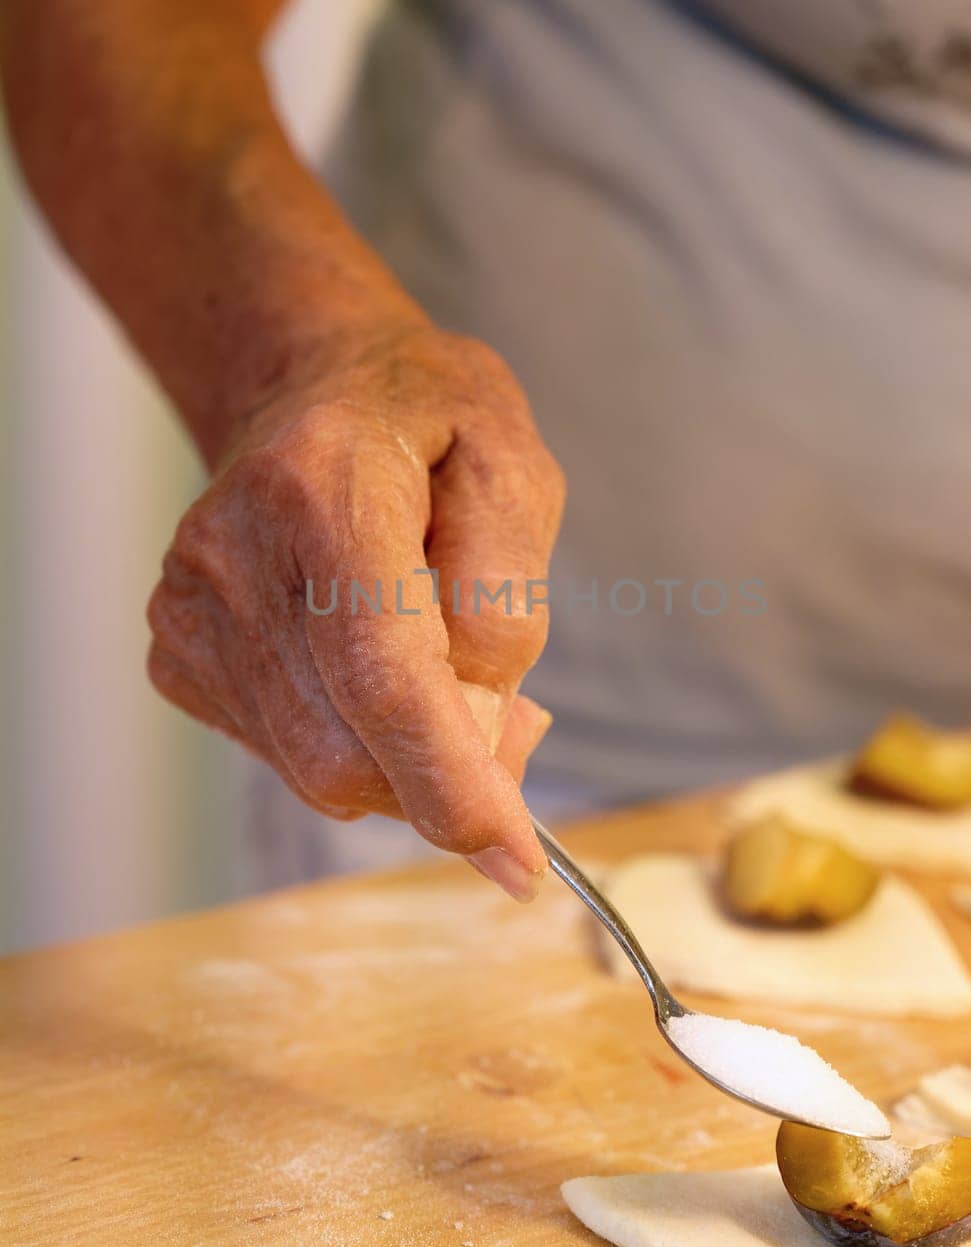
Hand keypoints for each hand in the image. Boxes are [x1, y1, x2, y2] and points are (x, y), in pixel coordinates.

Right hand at [146, 318, 564, 899]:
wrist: (307, 387)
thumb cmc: (425, 421)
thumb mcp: (513, 465)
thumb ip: (507, 592)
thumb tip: (482, 724)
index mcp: (324, 484)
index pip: (381, 671)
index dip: (451, 780)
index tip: (515, 859)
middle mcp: (231, 553)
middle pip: (348, 749)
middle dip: (446, 772)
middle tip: (509, 717)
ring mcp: (190, 609)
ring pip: (320, 771)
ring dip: (405, 760)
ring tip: (441, 667)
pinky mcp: (179, 655)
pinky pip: (292, 757)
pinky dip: (357, 743)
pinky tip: (369, 665)